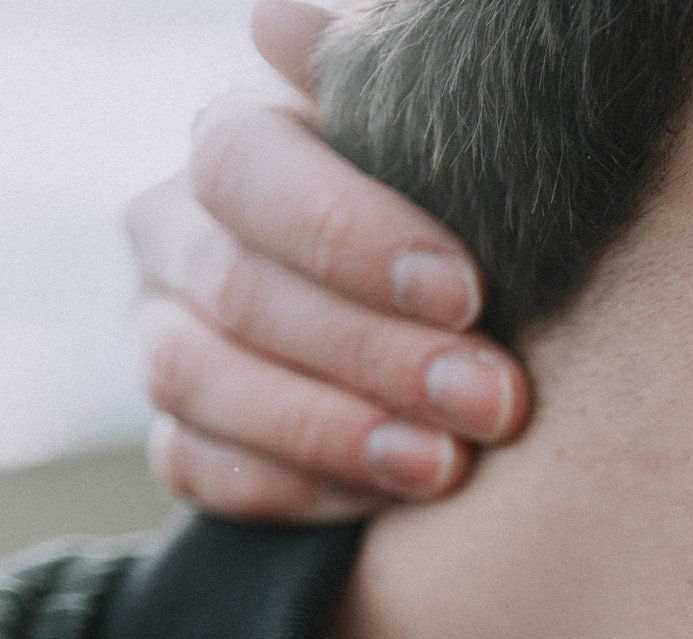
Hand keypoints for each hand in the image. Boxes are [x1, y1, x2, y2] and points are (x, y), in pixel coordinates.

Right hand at [126, 0, 528, 518]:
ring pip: (201, 384)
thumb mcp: (439, 155)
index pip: (248, 169)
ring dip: (332, 431)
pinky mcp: (184, 436)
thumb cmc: (460, 224)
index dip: (350, 232)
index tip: (464, 290)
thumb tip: (281, 27)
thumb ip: (379, 90)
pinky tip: (388, 504)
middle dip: (376, 354)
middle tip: (493, 400)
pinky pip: (202, 473)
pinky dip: (295, 491)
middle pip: (239, 292)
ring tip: (446, 466)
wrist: (459, 325)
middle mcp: (177, 238)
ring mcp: (166, 338)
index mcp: (236, 152)